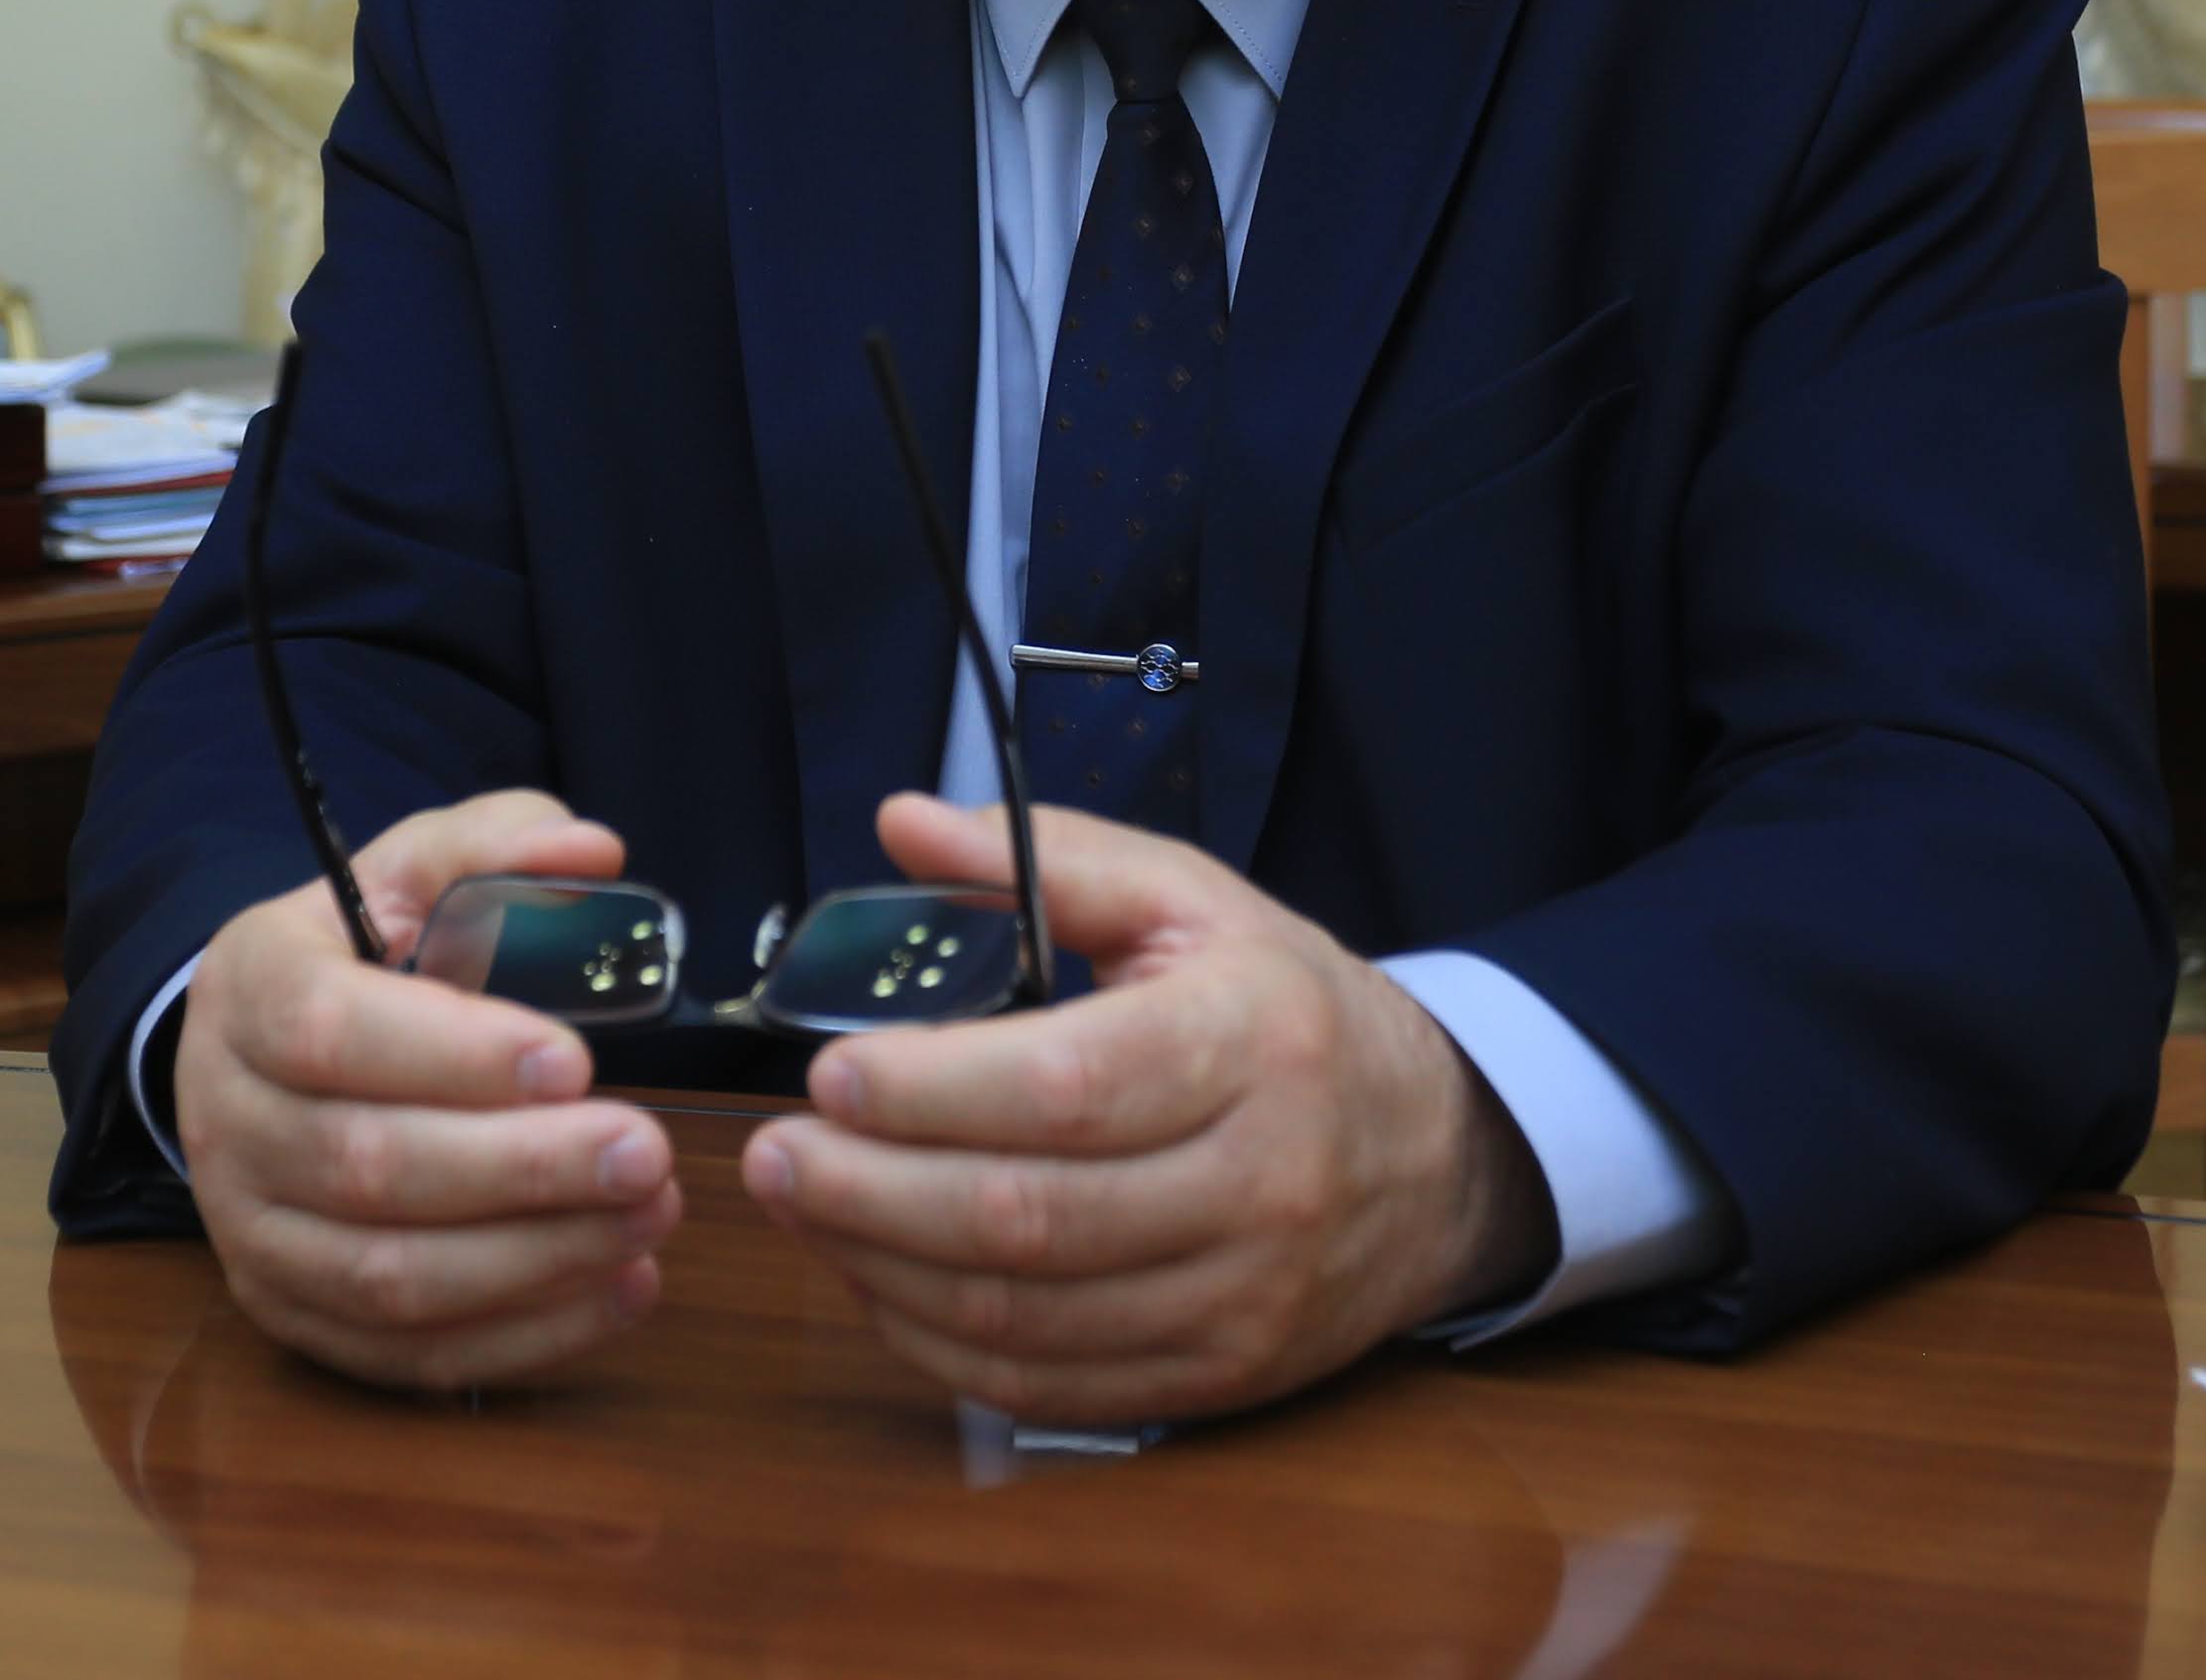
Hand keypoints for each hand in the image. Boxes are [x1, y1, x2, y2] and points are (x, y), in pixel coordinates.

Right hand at [176, 790, 684, 1389]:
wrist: (268, 1056)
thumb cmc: (362, 957)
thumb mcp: (413, 872)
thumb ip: (496, 845)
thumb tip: (590, 855)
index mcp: (246, 990)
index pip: (330, 1031)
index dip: (452, 1054)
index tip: (574, 1059)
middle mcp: (224, 1119)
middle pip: (366, 1167)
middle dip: (521, 1168)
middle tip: (646, 1152)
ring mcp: (250, 1233)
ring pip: (387, 1277)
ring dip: (535, 1260)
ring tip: (651, 1217)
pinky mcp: (293, 1317)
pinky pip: (407, 1356)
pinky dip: (524, 1336)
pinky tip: (621, 1290)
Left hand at [736, 792, 1554, 1423]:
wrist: (1434, 1153)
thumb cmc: (1288, 1013)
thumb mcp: (1192, 899)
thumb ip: (1043, 858)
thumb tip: (902, 823)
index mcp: (1251, 1039)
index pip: (1066, 1085)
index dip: (929, 1091)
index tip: (829, 1074)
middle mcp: (1259, 1180)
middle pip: (1031, 1215)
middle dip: (871, 1191)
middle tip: (772, 1154)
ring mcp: (1242, 1296)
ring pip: (1027, 1314)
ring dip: (884, 1269)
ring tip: (804, 1209)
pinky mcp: (1217, 1377)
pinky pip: (1048, 1382)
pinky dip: (940, 1342)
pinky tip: (878, 1279)